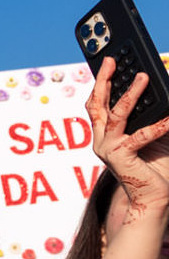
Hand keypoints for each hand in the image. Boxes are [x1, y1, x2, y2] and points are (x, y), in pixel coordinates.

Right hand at [88, 57, 168, 229]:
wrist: (153, 198)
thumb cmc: (155, 166)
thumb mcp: (155, 134)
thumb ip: (154, 116)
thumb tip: (165, 94)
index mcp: (105, 133)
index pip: (97, 104)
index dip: (100, 83)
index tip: (107, 63)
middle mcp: (101, 139)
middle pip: (96, 104)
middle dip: (102, 80)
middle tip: (110, 61)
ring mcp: (108, 149)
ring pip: (115, 115)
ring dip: (129, 94)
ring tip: (143, 77)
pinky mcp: (121, 158)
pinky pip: (139, 136)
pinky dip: (158, 126)